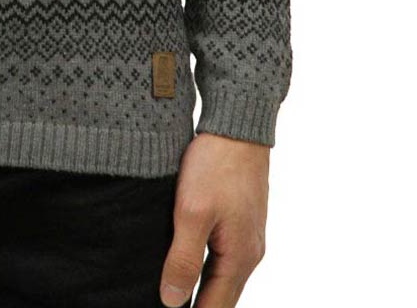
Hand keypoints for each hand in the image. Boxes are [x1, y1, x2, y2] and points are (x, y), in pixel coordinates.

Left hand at [159, 132, 269, 307]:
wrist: (237, 127)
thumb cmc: (215, 165)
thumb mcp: (191, 212)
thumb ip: (183, 259)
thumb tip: (173, 302)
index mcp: (239, 258)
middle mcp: (249, 252)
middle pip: (222, 296)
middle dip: (198, 306)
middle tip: (167, 304)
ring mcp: (247, 235)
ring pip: (222, 276)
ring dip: (202, 288)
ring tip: (173, 293)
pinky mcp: (241, 219)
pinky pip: (224, 256)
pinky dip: (207, 268)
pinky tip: (188, 263)